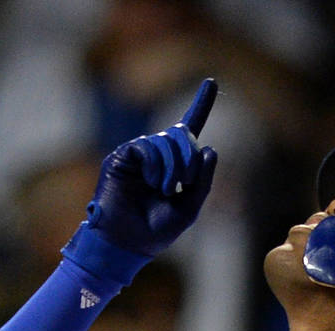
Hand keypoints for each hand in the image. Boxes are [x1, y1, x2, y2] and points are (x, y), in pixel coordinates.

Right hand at [63, 78, 217, 278]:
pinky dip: (155, 165)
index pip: (189, 130)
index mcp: (174, 166)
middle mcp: (157, 156)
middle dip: (190, 156)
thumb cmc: (155, 232)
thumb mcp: (188, 209)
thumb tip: (210, 148)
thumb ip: (203, 181)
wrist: (126, 244)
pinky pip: (146, 147)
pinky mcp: (122, 157)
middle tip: (186, 181)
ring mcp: (139, 155)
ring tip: (165, 190)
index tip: (211, 83)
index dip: (200, 106)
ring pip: (165, 140)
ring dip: (172, 166)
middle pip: (181, 134)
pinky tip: (151, 182)